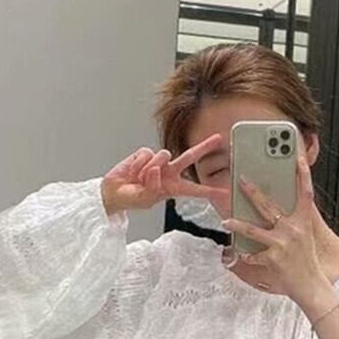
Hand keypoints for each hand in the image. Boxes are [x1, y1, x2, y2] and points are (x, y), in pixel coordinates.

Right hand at [101, 133, 230, 214]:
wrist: (113, 192)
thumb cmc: (131, 198)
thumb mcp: (145, 200)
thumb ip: (153, 188)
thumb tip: (156, 169)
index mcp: (173, 188)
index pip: (195, 190)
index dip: (210, 191)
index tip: (226, 193)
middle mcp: (169, 172)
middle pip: (189, 157)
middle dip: (204, 147)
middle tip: (219, 138)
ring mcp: (157, 162)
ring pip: (163, 155)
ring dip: (149, 168)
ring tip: (139, 179)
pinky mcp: (145, 154)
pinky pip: (146, 154)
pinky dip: (138, 164)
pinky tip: (133, 171)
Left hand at [222, 155, 324, 303]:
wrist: (310, 284)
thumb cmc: (305, 259)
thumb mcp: (304, 235)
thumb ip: (292, 220)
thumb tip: (275, 209)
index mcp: (303, 221)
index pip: (305, 193)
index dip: (303, 174)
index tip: (296, 158)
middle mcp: (293, 229)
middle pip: (268, 206)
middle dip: (253, 192)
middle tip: (241, 180)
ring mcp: (282, 243)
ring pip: (253, 230)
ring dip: (237, 225)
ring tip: (225, 221)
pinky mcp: (273, 258)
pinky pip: (253, 255)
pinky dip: (247, 256)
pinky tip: (242, 255)